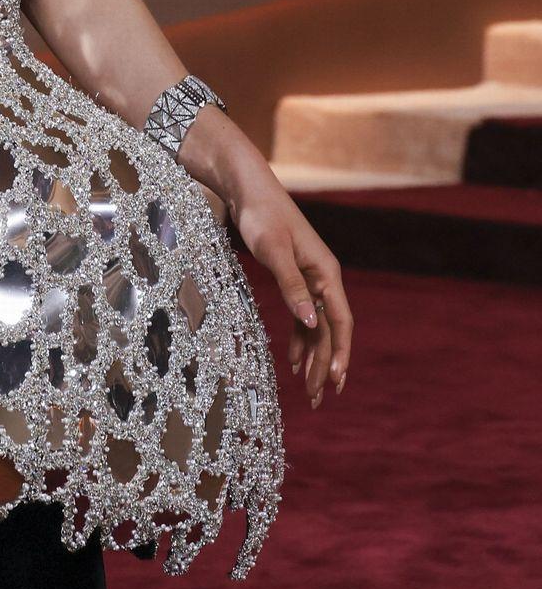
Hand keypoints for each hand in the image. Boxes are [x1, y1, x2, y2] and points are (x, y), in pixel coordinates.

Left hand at [221, 147, 352, 408]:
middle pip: (329, 330)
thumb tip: (311, 323)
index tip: (334, 381)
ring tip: (308, 390)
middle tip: (317, 399)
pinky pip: (302, 316)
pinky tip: (292, 361)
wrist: (247, 189)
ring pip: (316, 326)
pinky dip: (299, 339)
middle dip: (325, 365)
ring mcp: (309, 279)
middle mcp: (323, 278)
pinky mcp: (293, 277)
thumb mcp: (274, 251)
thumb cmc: (261, 216)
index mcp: (326, 272)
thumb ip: (292, 287)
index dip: (339, 352)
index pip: (340, 321)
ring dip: (313, 357)